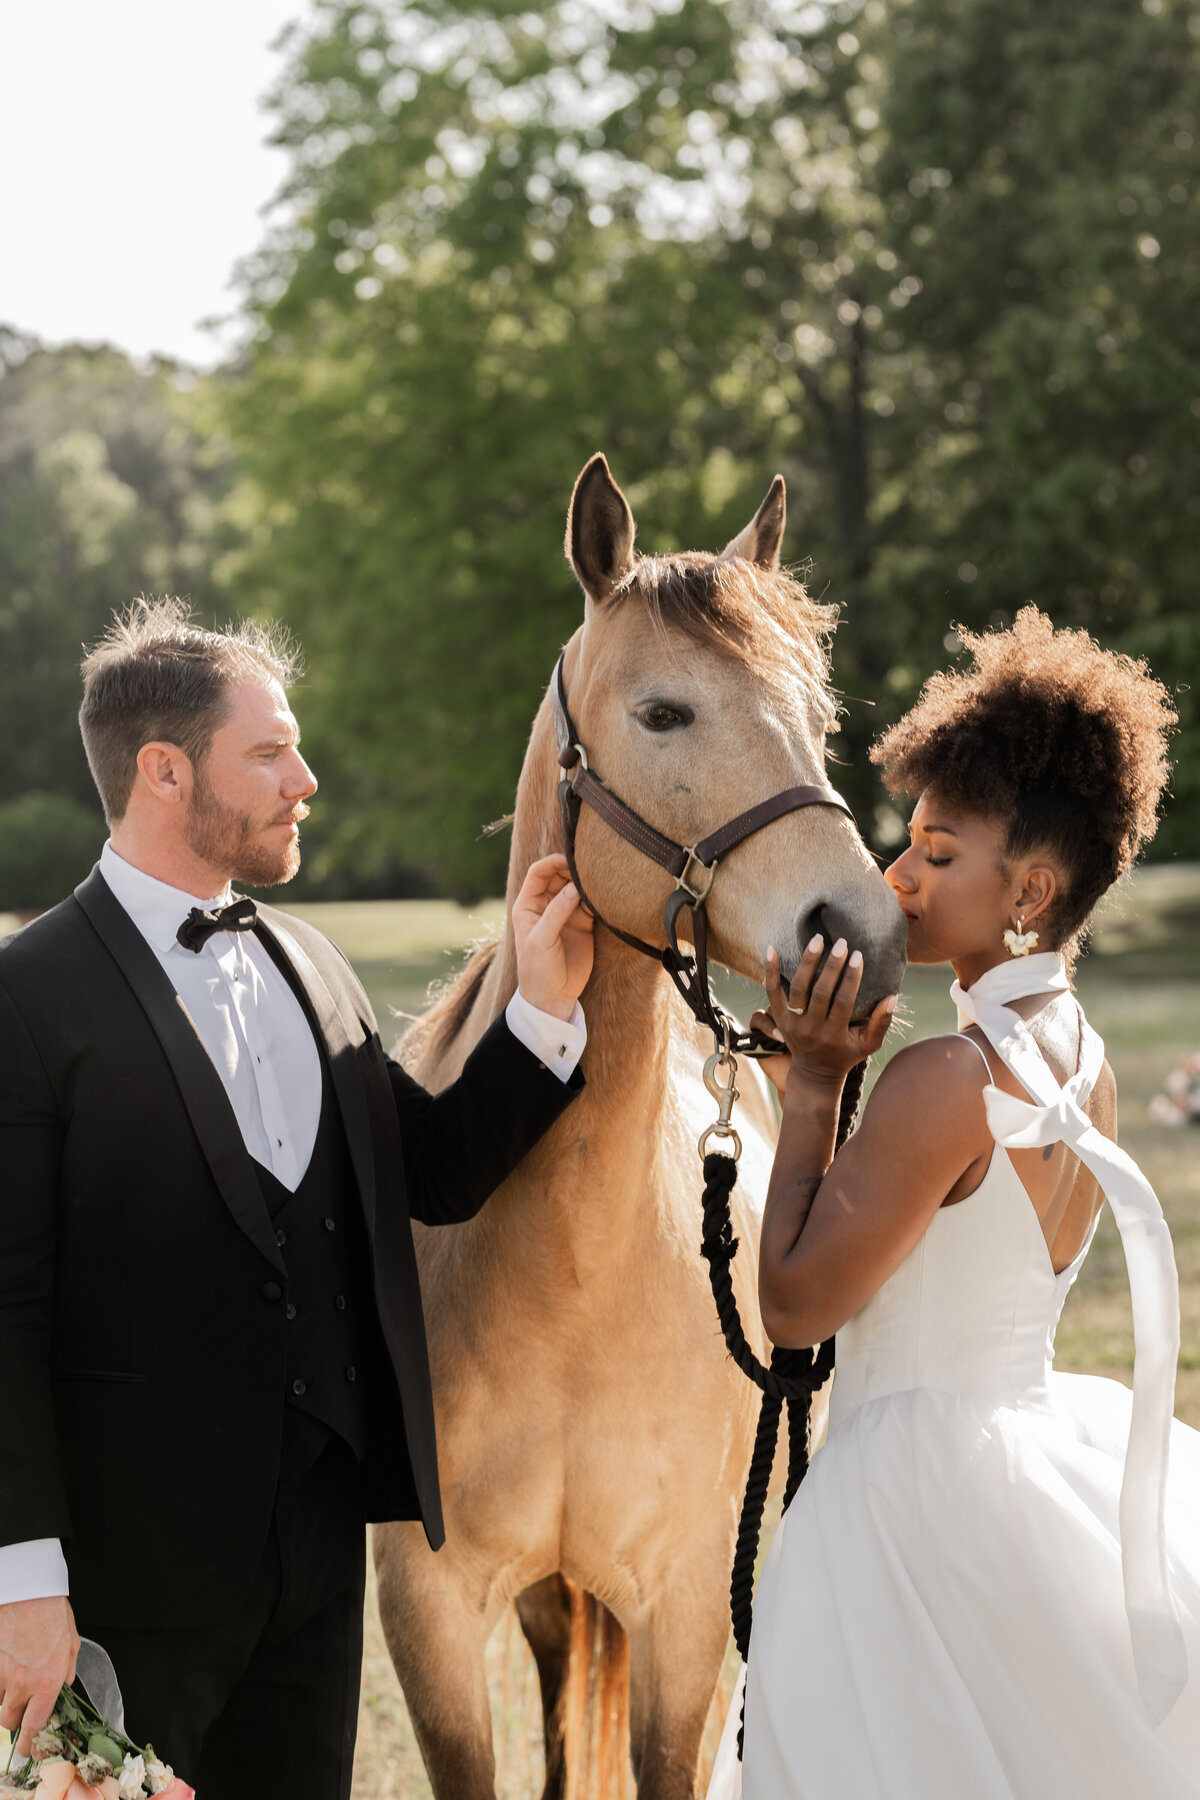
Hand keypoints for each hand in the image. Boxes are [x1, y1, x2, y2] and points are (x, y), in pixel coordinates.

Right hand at [0, 1595, 78, 1757]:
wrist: (28, 1590)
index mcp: (48, 1682)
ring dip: (5, 1698)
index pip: (36, 1726)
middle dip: (16, 1717)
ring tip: (15, 1676)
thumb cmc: (51, 1612)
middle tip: (21, 1706)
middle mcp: (23, 1684)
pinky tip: (7, 1663)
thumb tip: (62, 1689)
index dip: (31, 1743)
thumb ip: (66, 1672)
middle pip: (10, 1721)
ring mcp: (2, 1676)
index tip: (29, 1749)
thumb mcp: (71, 1643)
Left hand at [512, 854, 594, 1021]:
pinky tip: (605, 896)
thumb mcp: (541, 939)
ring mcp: (565, 912)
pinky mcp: (583, 923)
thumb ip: (557, 912)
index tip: (569, 860)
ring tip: (599, 881)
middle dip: (572, 869)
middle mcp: (546, 904)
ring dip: (586, 882)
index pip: (538, 872)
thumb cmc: (537, 968)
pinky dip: (597, 898)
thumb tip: (576, 887)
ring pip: (577, 887)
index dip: (552, 862)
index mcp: (528, 904)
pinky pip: (591, 903)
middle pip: (560, 875)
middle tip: (589, 869)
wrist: (553, 996)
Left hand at [762, 935, 896, 1088]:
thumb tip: (893, 996)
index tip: (858, 956)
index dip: (851, 978)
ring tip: (817, 940)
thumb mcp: (868, 1044)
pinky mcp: (778, 1018)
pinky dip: (770, 971)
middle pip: (820, 992)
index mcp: (834, 1035)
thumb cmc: (846, 1054)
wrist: (814, 1072)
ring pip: (798, 988)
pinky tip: (772, 949)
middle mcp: (811, 1029)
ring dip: (807, 962)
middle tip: (842, 943)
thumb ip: (881, 1022)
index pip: (843, 1002)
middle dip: (832, 966)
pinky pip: (771, 992)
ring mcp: (792, 1023)